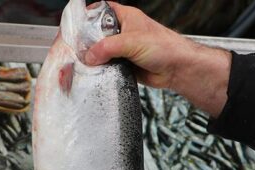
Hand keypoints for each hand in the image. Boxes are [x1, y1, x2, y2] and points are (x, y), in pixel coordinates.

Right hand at [85, 2, 231, 116]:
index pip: (102, 11)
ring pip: (102, 53)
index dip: (89, 16)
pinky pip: (108, 66)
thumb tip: (90, 56)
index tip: (76, 26)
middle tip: (80, 50)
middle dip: (89, 43)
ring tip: (88, 63)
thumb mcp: (131, 42)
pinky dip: (103, 70)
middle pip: (98, 35)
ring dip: (96, 59)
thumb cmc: (165, 47)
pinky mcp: (125, 65)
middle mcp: (124, 32)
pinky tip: (99, 73)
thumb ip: (107, 48)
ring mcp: (124, 49)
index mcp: (126, 17)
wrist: (178, 69)